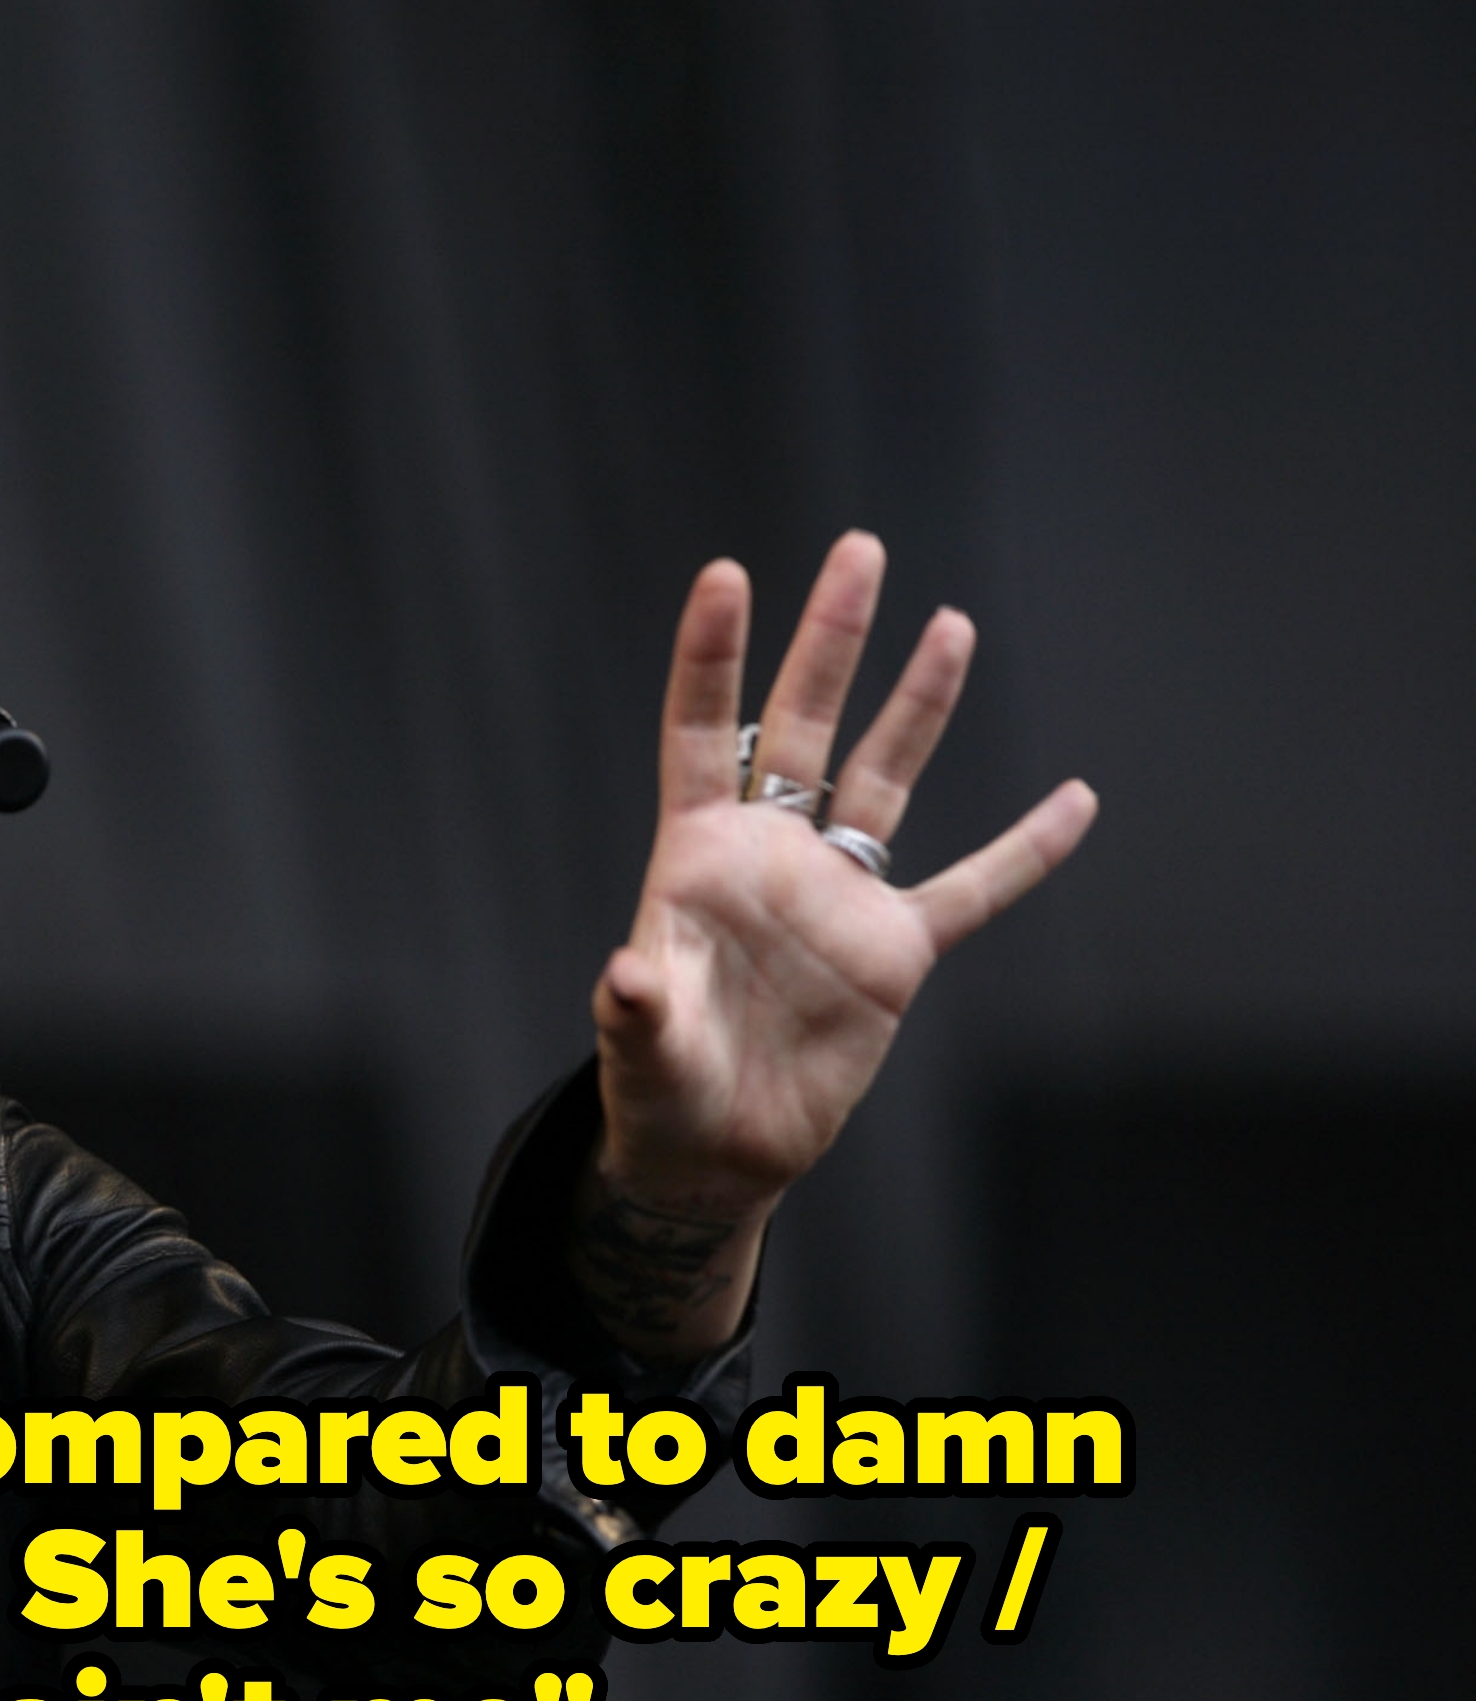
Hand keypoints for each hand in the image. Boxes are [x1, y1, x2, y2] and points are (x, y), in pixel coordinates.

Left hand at [571, 532, 1097, 1361]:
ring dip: (918, 704)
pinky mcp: (894, 951)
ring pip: (887, 777)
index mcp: (699, 856)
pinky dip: (1025, 851)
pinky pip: (973, 889)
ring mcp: (838, 895)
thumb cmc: (657, 1085)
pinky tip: (1076, 800)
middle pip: (807, 725)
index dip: (713, 658)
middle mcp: (773, 854)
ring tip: (949, 623)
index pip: (705, 733)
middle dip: (833, 639)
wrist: (715, 1150)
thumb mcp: (640, 1045)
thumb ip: (638, 1006)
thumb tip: (625, 979)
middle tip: (861, 550)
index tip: (727, 576)